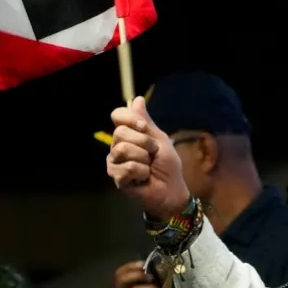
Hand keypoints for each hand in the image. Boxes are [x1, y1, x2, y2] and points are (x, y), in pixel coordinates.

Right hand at [106, 97, 190, 219]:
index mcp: (128, 135)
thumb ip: (147, 122)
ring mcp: (115, 162)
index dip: (129, 118)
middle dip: (143, 142)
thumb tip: (137, 99)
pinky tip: (143, 178)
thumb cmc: (167, 165)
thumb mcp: (160, 140)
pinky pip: (128, 167)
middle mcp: (117, 146)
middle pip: (120, 132)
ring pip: (123, 149)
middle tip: (152, 153)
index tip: (143, 127)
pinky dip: (142, 172)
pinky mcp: (117, 178)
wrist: (172, 189)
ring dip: (144, 158)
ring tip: (149, 167)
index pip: (117, 116)